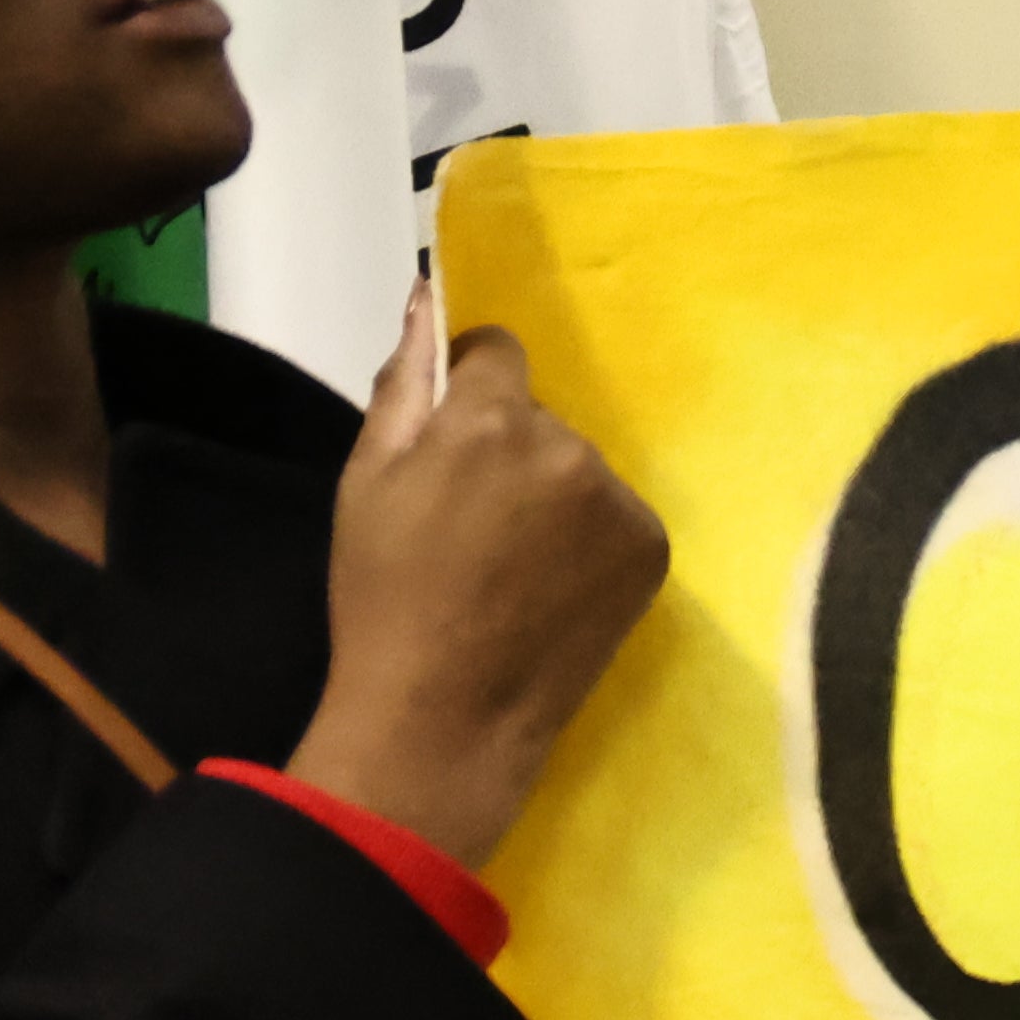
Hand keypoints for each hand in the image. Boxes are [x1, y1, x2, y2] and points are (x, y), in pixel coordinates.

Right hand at [294, 280, 667, 870]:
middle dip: (508, 448)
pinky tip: (550, 585)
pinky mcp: (651, 551)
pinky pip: (614, 515)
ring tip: (509, 563)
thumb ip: (404, 384)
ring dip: (551, 493)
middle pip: (539, 417)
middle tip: (470, 521)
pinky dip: (588, 537)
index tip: (452, 435)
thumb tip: (427, 304)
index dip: (471, 385)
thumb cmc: (386, 596)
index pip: (498, 351)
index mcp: (491, 421)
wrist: (449, 715)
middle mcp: (569, 448)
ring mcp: (618, 503)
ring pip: (578, 467)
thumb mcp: (368, 478)